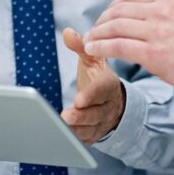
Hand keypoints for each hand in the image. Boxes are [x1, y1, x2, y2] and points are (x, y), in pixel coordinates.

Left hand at [61, 27, 124, 143]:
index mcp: (108, 85)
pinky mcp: (95, 134)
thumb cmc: (98, 77)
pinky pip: (86, 141)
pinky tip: (61, 139)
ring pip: (91, 130)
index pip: (102, 91)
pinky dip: (74, 141)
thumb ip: (81, 46)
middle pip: (96, 114)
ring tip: (59, 130)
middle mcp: (108, 106)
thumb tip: (68, 32)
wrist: (114, 101)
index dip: (92, 96)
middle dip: (81, 117)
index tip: (79, 100)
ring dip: (76, 131)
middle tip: (65, 117)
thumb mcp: (92, 59)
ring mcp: (102, 122)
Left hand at [84, 0, 173, 100]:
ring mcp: (157, 31)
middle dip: (102, 21)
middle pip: (119, 10)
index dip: (113, 7)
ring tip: (90, 41)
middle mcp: (163, 9)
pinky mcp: (154, 53)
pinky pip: (118, 46)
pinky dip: (101, 47)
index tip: (106, 17)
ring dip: (97, 34)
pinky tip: (93, 50)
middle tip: (94, 30)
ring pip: (115, 27)